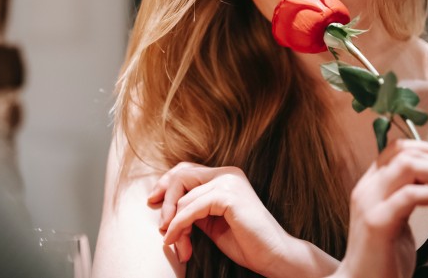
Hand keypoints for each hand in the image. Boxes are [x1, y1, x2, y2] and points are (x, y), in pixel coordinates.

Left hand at [148, 162, 334, 276]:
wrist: (275, 257)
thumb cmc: (246, 242)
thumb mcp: (211, 220)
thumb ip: (193, 207)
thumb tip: (163, 204)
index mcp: (224, 176)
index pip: (186, 170)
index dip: (166, 184)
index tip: (151, 201)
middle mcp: (227, 173)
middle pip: (181, 177)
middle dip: (166, 202)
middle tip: (161, 226)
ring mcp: (229, 182)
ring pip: (184, 197)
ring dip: (174, 222)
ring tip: (174, 242)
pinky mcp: (228, 196)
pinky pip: (191, 209)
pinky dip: (179, 224)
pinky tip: (175, 238)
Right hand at [334, 140, 427, 277]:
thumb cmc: (383, 256)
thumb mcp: (396, 218)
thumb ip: (405, 196)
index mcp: (369, 185)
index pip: (395, 148)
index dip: (425, 151)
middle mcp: (366, 188)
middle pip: (404, 152)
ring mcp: (370, 203)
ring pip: (408, 165)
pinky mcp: (378, 222)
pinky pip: (412, 195)